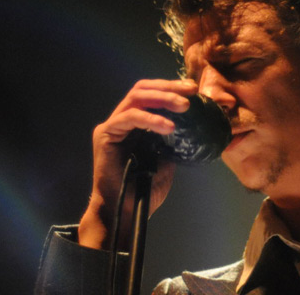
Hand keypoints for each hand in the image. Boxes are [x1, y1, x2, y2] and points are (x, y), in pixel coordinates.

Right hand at [78, 78, 197, 249]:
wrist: (125, 212)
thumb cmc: (144, 190)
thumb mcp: (167, 159)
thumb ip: (173, 140)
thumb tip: (193, 125)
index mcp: (136, 124)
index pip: (152, 95)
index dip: (172, 88)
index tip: (194, 89)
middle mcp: (122, 119)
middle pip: (143, 90)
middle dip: (169, 87)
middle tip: (191, 91)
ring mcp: (113, 125)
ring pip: (137, 98)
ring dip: (163, 98)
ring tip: (184, 107)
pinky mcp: (105, 134)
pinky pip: (130, 117)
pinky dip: (151, 119)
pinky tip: (169, 127)